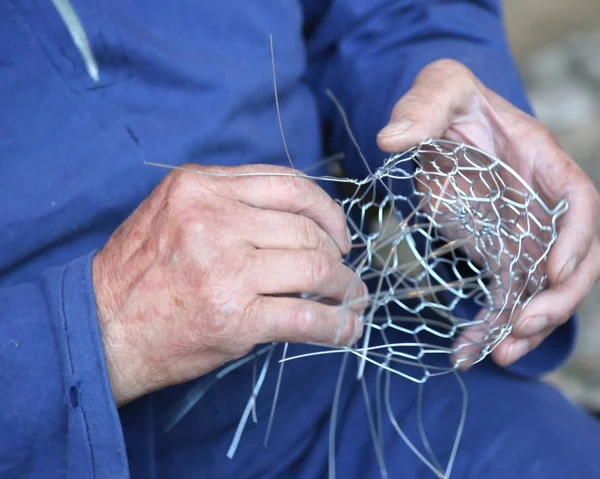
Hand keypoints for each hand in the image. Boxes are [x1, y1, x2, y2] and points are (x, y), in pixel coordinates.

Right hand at [92, 164, 365, 405]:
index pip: (288, 184)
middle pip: (305, 228)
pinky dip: (336, 325)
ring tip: (352, 298)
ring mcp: (225, 268)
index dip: (326, 209)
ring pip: (315, 268)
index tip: (337, 233)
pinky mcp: (233, 317)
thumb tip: (298, 218)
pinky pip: (305, 317)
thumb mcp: (174, 212)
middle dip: (337, 253)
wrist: (102, 327)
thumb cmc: (140, 271)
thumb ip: (229, 202)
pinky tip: (346, 330)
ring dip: (345, 287)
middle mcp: (213, 220)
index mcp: (199, 187)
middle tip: (343, 272)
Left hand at [376, 59, 599, 367]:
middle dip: (556, 299)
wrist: (440, 125)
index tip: (554, 272)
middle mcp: (539, 204)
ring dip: (525, 326)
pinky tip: (468, 351)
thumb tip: (390, 138)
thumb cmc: (448, 102)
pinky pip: (503, 295)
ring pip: (539, 289)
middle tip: (521, 328)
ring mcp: (520, 233)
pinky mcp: (496, 252)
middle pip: (571, 259)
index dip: (576, 239)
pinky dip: (490, 325)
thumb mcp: (439, 89)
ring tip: (496, 355)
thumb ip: (422, 108)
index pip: (577, 202)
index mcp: (539, 161)